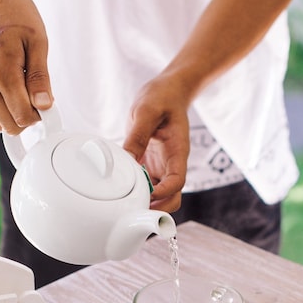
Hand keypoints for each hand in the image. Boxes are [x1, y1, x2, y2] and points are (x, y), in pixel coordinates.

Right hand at [0, 0, 52, 133]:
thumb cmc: (11, 12)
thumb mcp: (37, 40)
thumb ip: (40, 77)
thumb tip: (44, 105)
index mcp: (2, 71)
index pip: (22, 117)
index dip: (40, 116)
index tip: (48, 104)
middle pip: (10, 126)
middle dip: (28, 117)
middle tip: (37, 95)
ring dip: (15, 113)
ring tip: (23, 87)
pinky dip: (4, 107)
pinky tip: (11, 87)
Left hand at [122, 76, 190, 212]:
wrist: (169, 91)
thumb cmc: (162, 97)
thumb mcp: (146, 110)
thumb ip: (137, 135)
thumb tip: (127, 159)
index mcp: (178, 151)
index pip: (178, 181)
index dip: (165, 193)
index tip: (149, 195)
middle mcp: (173, 163)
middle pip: (173, 197)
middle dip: (158, 209)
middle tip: (136, 211)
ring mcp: (163, 166)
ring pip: (161, 196)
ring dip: (148, 204)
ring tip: (127, 207)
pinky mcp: (152, 165)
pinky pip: (148, 185)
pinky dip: (138, 192)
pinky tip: (124, 192)